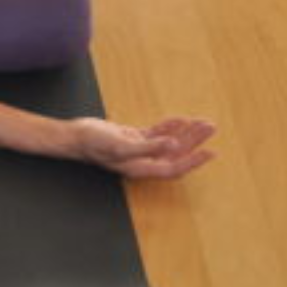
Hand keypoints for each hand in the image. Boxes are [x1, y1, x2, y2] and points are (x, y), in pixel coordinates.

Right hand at [69, 117, 216, 179]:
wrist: (75, 136)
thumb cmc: (95, 144)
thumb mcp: (122, 145)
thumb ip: (149, 146)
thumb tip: (173, 145)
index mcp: (142, 167)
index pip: (175, 167)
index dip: (194, 161)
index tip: (211, 152)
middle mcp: (143, 161)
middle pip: (176, 153)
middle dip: (195, 141)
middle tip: (210, 127)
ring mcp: (138, 150)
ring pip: (168, 142)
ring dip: (185, 132)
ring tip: (201, 122)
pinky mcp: (132, 138)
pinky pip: (156, 133)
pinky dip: (169, 126)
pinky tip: (179, 119)